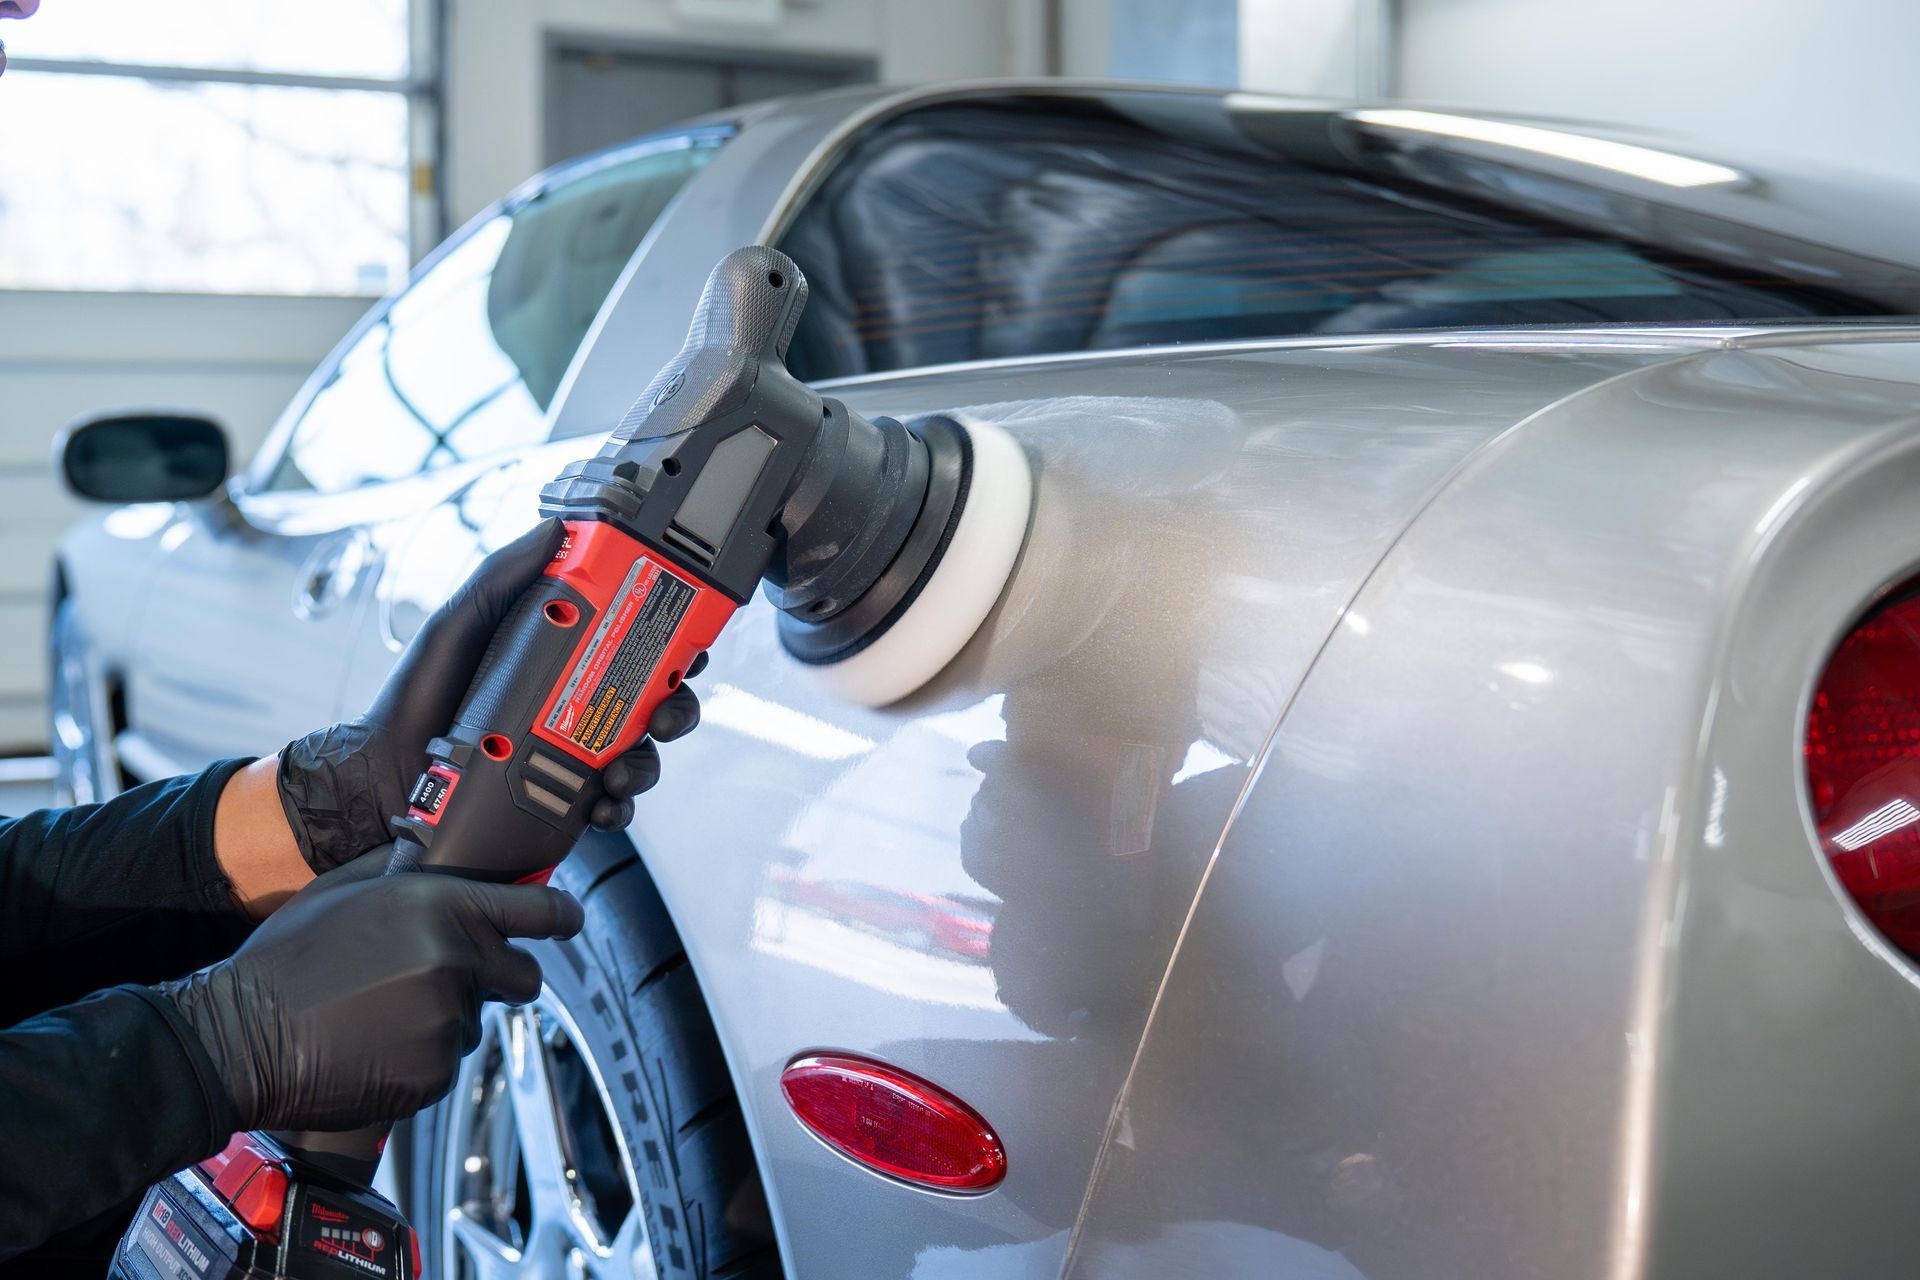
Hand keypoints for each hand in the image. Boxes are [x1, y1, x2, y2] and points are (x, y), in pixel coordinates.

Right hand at [160, 851, 583, 1131]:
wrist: (239, 1038)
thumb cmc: (285, 959)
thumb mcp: (344, 890)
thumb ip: (403, 870)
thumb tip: (432, 851)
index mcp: (442, 907)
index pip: (540, 909)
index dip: (561, 915)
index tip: (568, 920)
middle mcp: (458, 962)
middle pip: (525, 976)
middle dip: (502, 976)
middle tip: (455, 977)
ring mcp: (448, 1022)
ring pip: (477, 1021)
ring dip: (447, 1017)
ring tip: (383, 1013)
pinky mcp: (433, 1075)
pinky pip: (446, 1063)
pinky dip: (421, 1057)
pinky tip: (374, 1044)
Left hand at [276, 518, 703, 872]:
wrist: (381, 776)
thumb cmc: (415, 699)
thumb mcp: (457, 625)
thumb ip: (502, 578)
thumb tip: (553, 530)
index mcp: (564, 661)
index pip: (636, 646)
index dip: (675, 645)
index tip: (689, 646)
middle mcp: (577, 707)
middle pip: (655, 705)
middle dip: (677, 711)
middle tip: (664, 716)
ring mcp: (572, 757)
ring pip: (641, 758)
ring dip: (648, 765)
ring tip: (623, 772)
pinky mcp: (561, 802)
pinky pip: (611, 808)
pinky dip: (618, 811)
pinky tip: (602, 807)